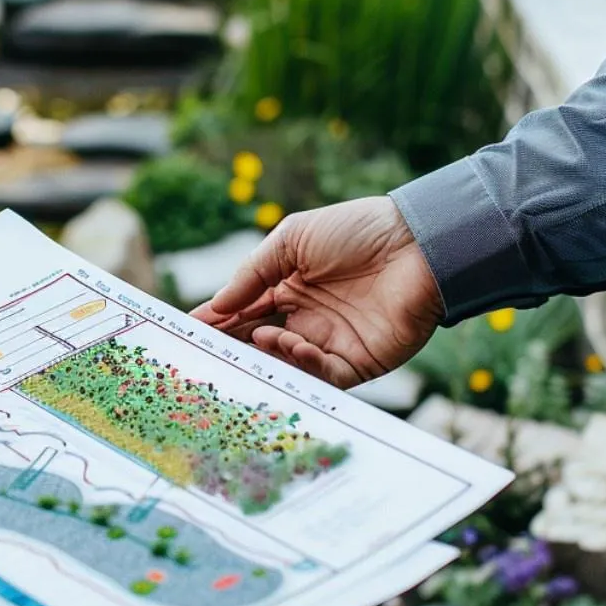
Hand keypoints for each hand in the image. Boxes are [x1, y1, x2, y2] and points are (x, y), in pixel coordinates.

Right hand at [190, 197, 444, 387]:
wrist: (418, 242)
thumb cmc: (357, 231)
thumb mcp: (292, 240)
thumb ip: (252, 273)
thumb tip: (217, 304)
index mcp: (289, 290)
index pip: (244, 312)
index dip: (216, 321)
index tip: (188, 331)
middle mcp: (307, 321)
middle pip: (258, 344)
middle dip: (231, 348)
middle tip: (206, 352)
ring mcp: (331, 343)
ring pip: (285, 364)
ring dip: (266, 355)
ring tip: (256, 338)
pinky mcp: (359, 362)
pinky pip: (322, 374)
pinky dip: (301, 364)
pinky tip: (290, 343)